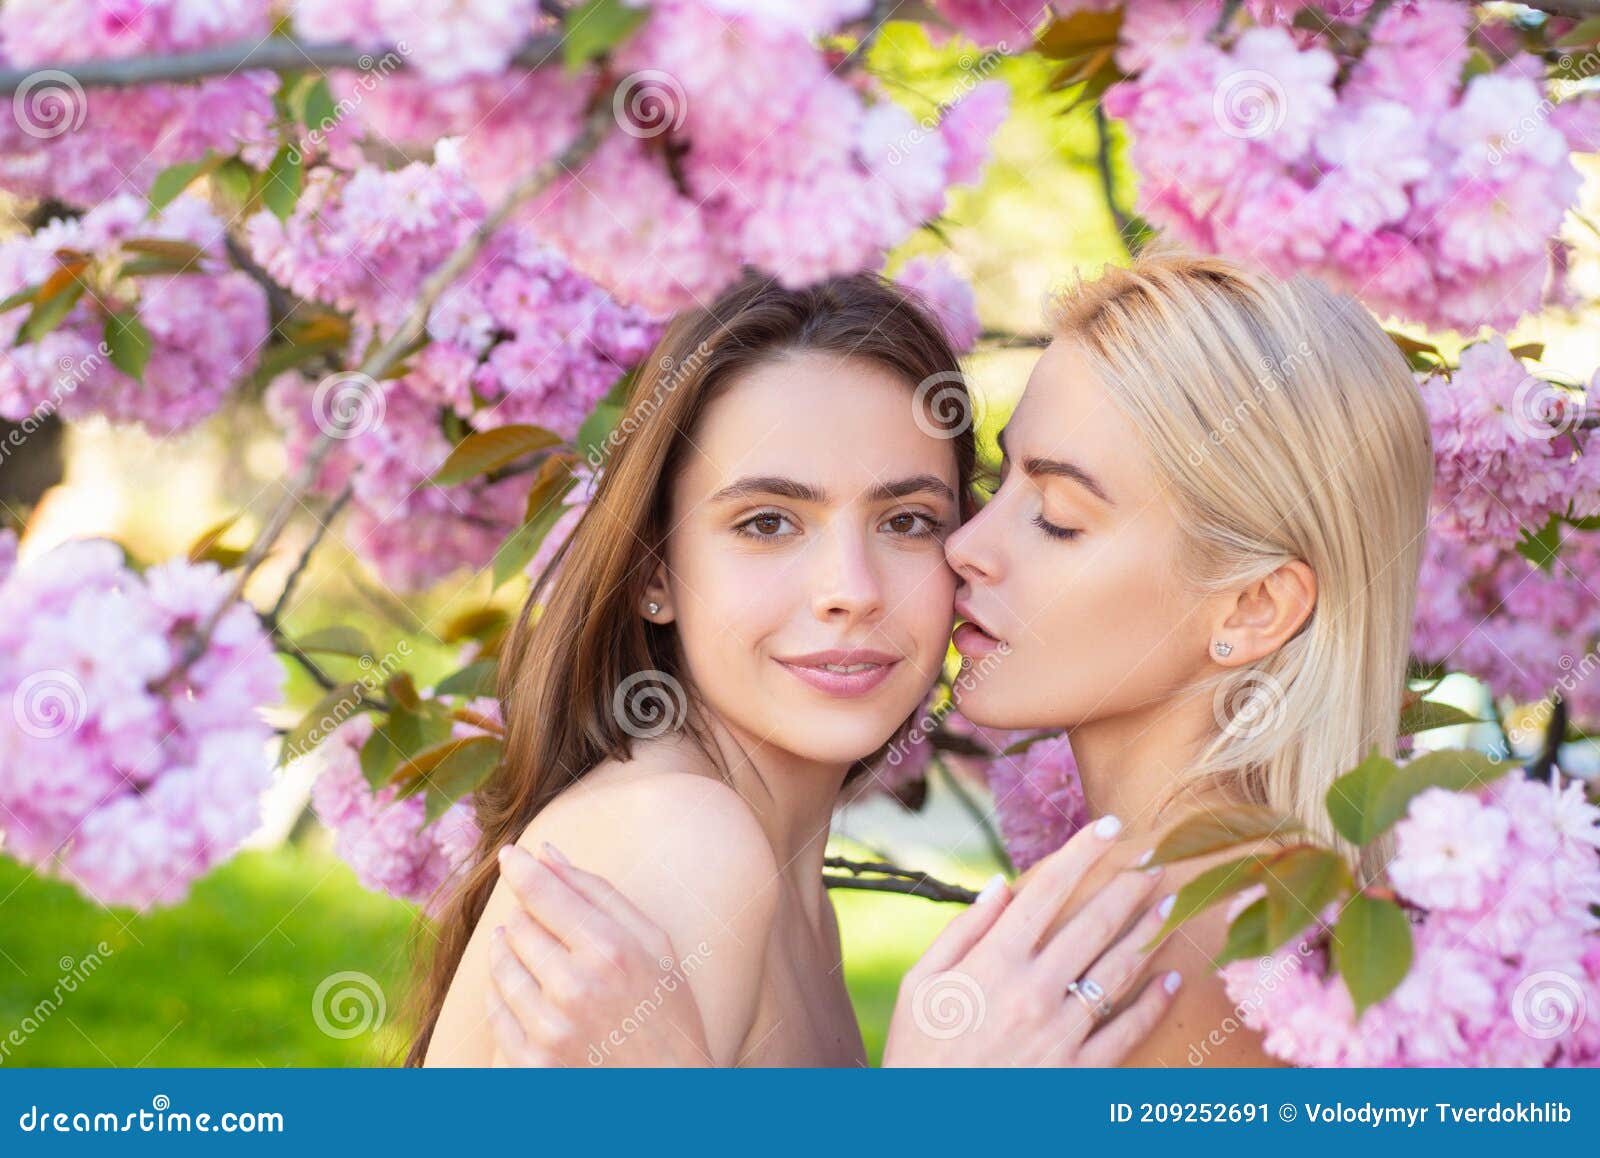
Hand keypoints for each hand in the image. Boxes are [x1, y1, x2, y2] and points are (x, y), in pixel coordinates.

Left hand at [485, 842, 713, 1067]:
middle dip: (525, 914)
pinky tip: (522, 987)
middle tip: (542, 919)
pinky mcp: (531, 1064)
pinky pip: (496, 1011)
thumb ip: (600, 893)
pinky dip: (501, 991)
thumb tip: (548, 852)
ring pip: (501, 966)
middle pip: (519, 926)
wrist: (669, 1094)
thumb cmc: (667, 1010)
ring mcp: (549, 1029)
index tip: (510, 854)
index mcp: (610, 950)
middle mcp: (575, 988)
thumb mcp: (654, 943)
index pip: (542, 892)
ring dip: (507, 949)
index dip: (520, 866)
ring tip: (524, 946)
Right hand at [881, 816, 1180, 1066]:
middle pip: (1094, 923)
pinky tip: (1170, 980)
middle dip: (1128, 886)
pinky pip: (1126, 1031)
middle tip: (1154, 861)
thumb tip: (1001, 886)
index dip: (1082, 852)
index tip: (1109, 826)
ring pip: (1117, 970)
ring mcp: (1061, 1032)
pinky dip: (1153, 1003)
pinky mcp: (1079, 1072)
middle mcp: (1033, 989)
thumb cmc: (920, 1054)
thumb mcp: (921, 984)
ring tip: (1169, 906)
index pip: (1047, 888)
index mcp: (993, 960)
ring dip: (1148, 932)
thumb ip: (962, 931)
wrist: (932, 1131)